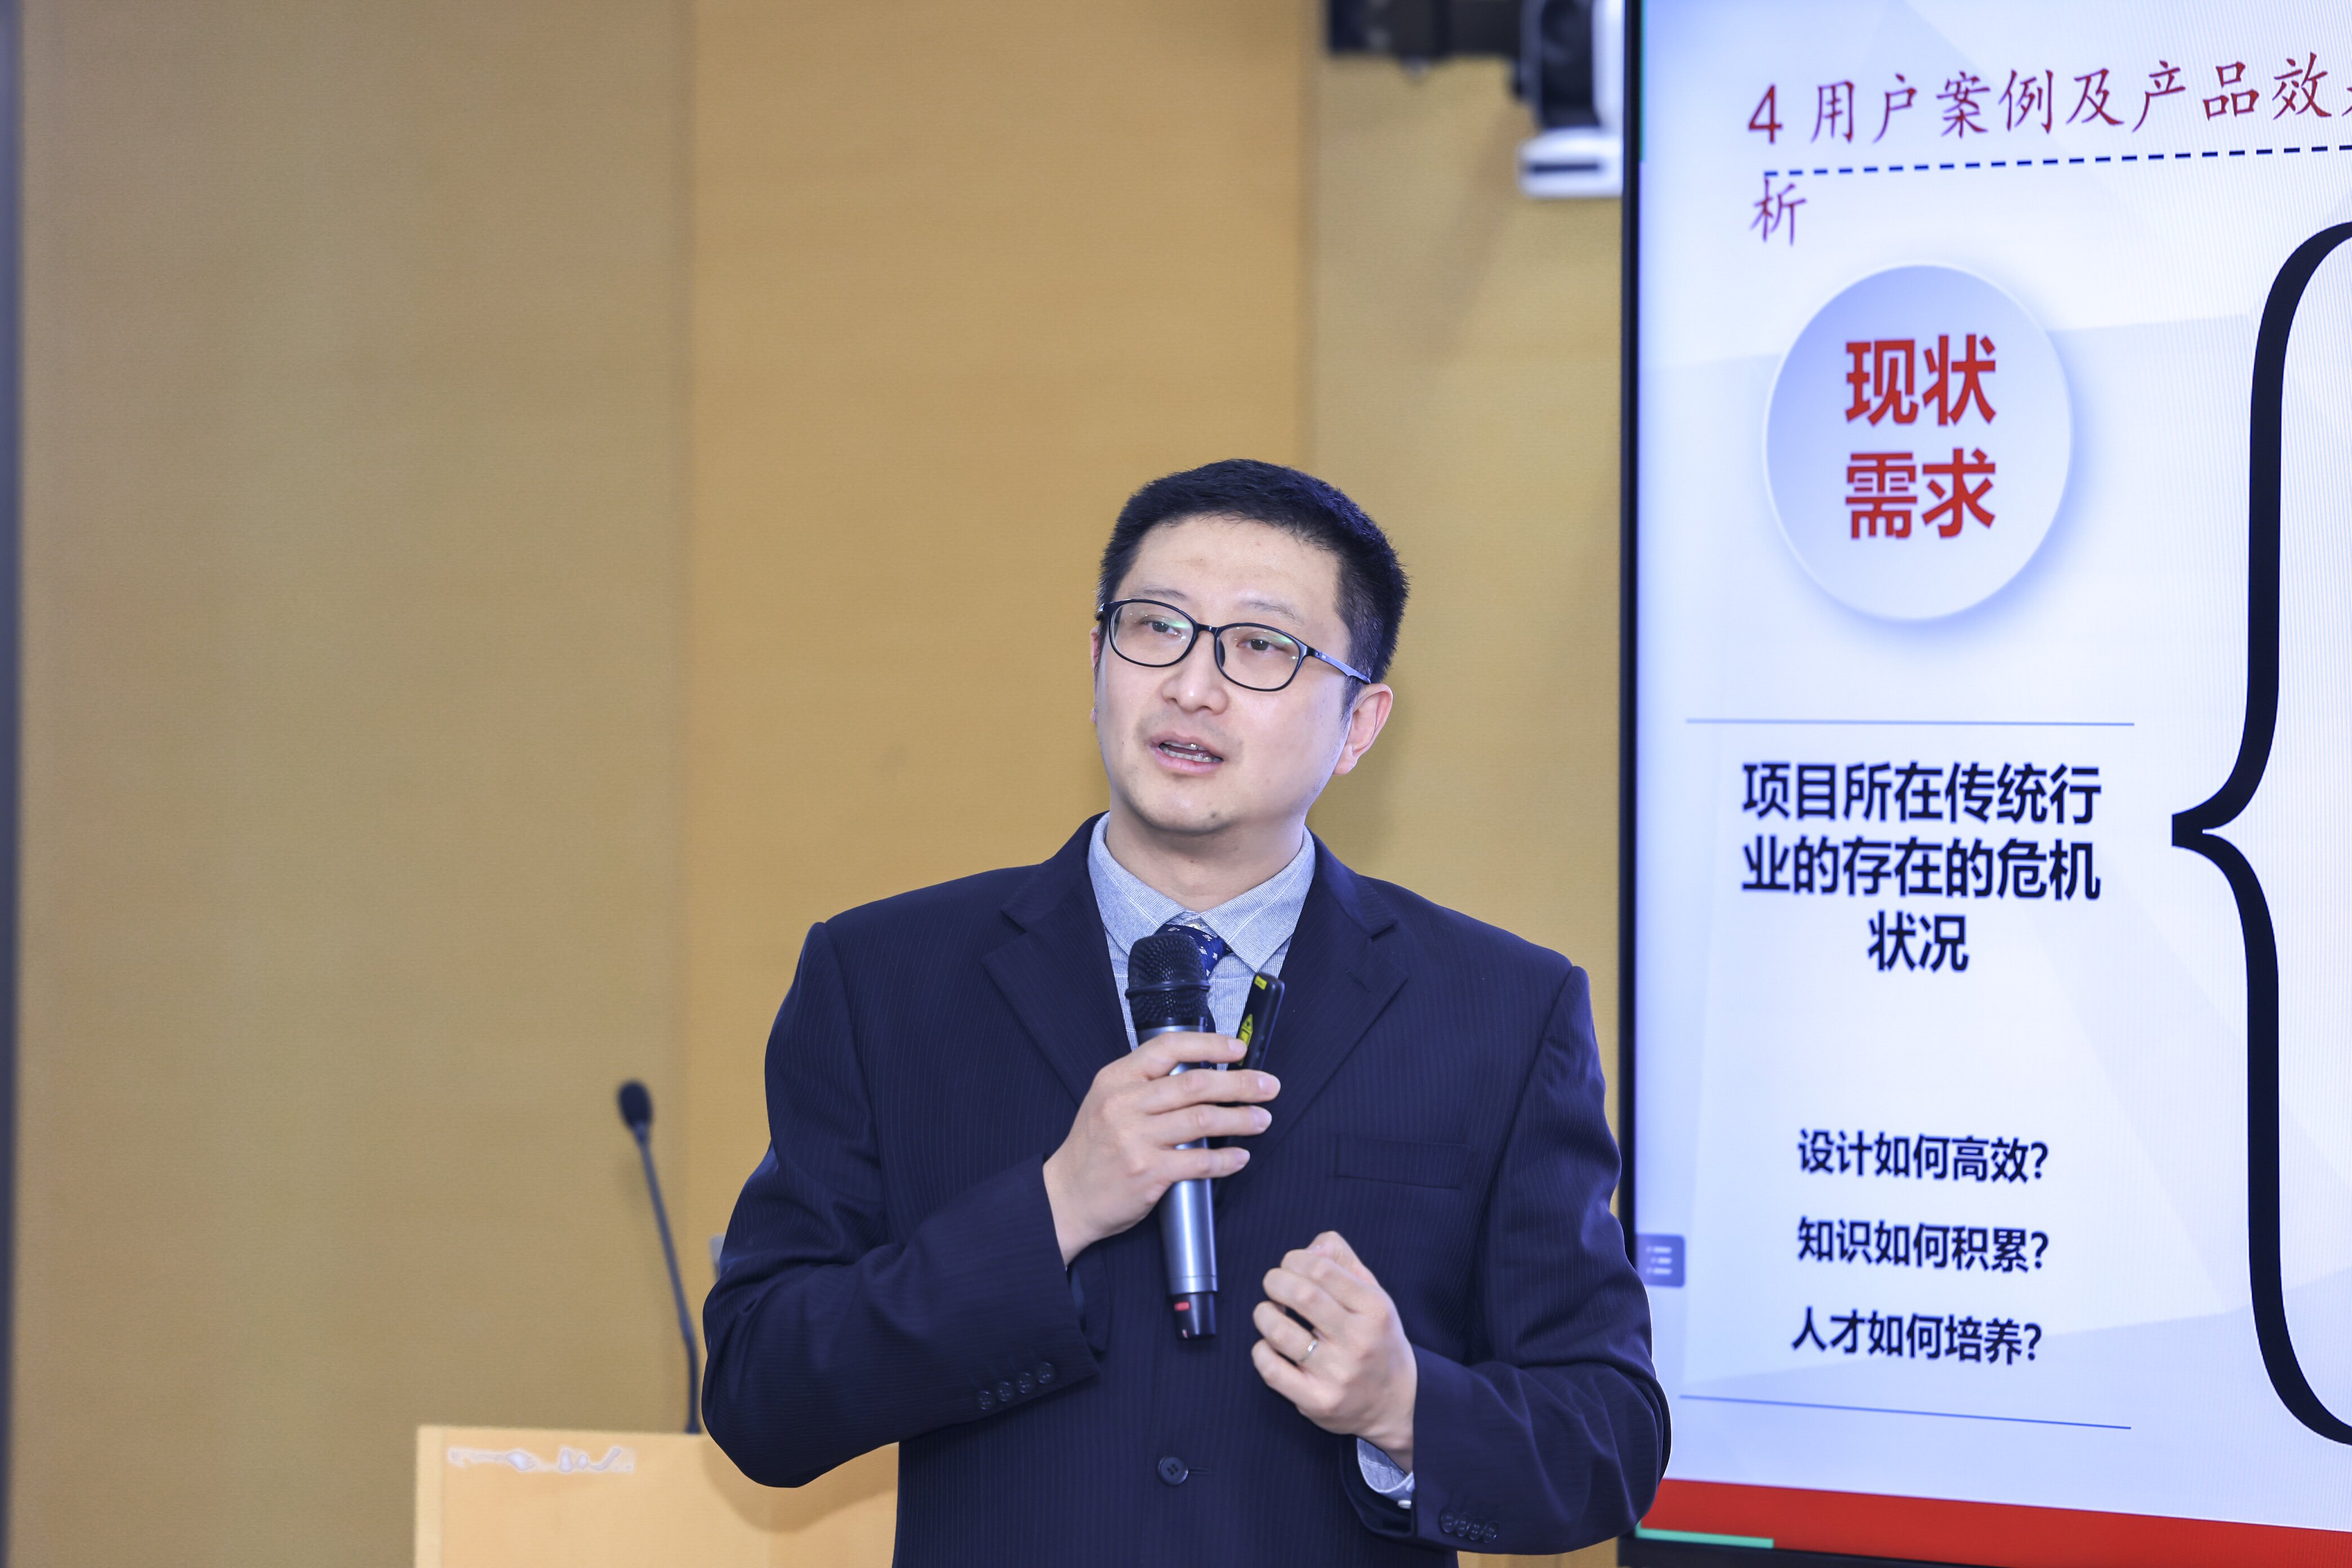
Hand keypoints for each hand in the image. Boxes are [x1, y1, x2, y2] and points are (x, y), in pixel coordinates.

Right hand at [1042, 1034, 1279, 1265]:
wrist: (1066, 1196)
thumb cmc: (1093, 1149)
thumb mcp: (1107, 1101)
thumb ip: (1146, 1085)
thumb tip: (1203, 1072)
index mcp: (1116, 1079)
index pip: (1168, 1048)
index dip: (1210, 1045)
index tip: (1239, 1050)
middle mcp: (1124, 1104)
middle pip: (1195, 1084)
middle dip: (1240, 1084)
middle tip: (1268, 1086)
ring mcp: (1135, 1139)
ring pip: (1202, 1120)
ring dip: (1240, 1119)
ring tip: (1261, 1120)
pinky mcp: (1147, 1172)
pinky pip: (1199, 1162)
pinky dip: (1226, 1160)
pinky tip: (1239, 1157)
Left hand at [1251, 1232, 1417, 1469]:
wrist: (1395, 1402)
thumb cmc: (1375, 1337)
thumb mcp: (1372, 1293)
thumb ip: (1342, 1260)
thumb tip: (1310, 1248)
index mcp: (1375, 1309)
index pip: (1322, 1268)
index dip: (1295, 1260)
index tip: (1290, 1266)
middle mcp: (1360, 1341)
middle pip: (1301, 1295)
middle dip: (1275, 1281)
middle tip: (1273, 1284)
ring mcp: (1339, 1375)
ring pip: (1280, 1332)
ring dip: (1263, 1314)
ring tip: (1269, 1313)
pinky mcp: (1318, 1402)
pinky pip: (1272, 1370)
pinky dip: (1260, 1351)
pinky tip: (1269, 1345)